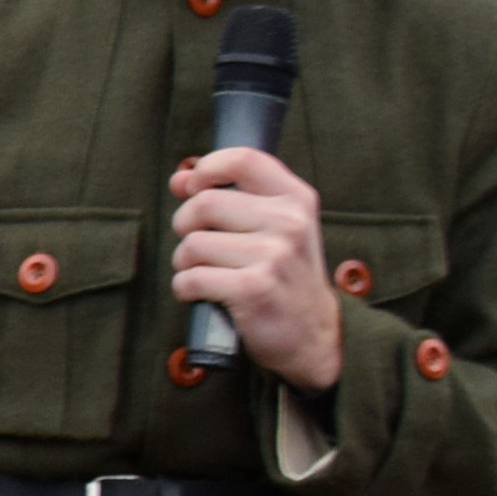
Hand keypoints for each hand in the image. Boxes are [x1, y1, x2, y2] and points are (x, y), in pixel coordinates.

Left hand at [166, 146, 343, 394]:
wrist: (315, 336)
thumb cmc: (284, 277)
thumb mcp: (273, 228)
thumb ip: (230, 196)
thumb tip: (181, 177)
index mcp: (296, 199)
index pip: (243, 159)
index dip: (206, 169)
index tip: (194, 188)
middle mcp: (289, 222)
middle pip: (204, 203)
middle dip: (186, 225)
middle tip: (199, 246)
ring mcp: (273, 255)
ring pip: (192, 244)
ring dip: (185, 263)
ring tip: (208, 274)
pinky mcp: (254, 288)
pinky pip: (191, 278)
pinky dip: (185, 288)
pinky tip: (204, 294)